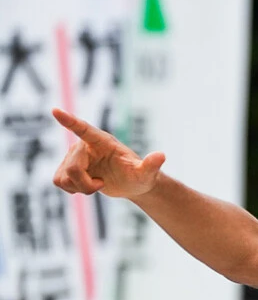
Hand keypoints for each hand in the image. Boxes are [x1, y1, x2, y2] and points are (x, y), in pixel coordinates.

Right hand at [50, 108, 165, 198]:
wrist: (132, 184)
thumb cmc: (139, 175)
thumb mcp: (146, 173)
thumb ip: (151, 164)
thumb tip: (161, 155)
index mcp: (102, 141)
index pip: (84, 129)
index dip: (70, 121)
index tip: (56, 110)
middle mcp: (84, 145)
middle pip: (73, 168)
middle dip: (86, 184)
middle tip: (102, 184)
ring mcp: (73, 156)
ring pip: (63, 178)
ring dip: (80, 188)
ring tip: (97, 184)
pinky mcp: (67, 168)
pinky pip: (59, 182)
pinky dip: (73, 189)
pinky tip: (87, 185)